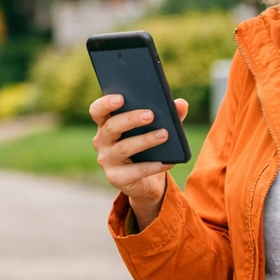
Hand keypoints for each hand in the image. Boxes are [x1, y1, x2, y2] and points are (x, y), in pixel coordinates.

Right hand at [90, 94, 188, 230]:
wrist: (147, 181)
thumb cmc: (148, 148)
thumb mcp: (157, 128)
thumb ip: (168, 115)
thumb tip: (181, 104)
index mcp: (106, 124)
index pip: (97, 111)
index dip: (105, 103)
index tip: (121, 97)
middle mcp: (102, 142)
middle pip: (111, 127)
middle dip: (130, 119)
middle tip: (150, 115)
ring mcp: (107, 161)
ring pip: (123, 148)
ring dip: (144, 140)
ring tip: (164, 134)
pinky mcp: (116, 178)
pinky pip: (135, 171)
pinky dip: (153, 165)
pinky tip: (169, 161)